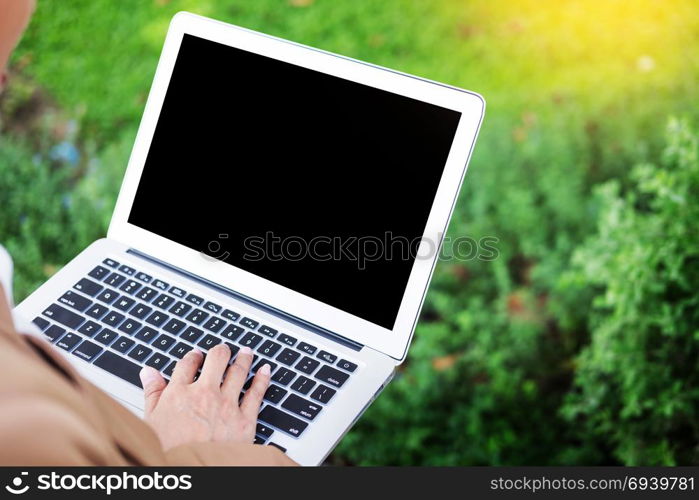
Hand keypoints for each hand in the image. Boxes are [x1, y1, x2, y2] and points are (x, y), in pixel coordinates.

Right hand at [139, 344, 270, 450]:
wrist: (189, 472)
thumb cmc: (168, 451)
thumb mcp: (151, 421)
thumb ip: (152, 393)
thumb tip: (148, 372)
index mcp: (179, 393)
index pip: (188, 364)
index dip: (193, 356)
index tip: (196, 355)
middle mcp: (204, 394)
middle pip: (217, 359)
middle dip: (221, 351)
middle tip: (223, 349)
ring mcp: (226, 406)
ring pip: (239, 372)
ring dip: (244, 358)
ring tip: (246, 352)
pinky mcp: (244, 421)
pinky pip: (256, 394)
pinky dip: (262, 379)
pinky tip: (265, 370)